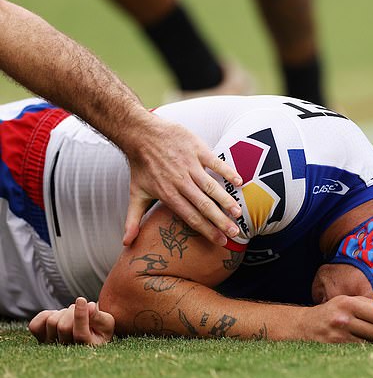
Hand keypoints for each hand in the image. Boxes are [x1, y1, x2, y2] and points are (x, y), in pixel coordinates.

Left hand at [28, 297, 114, 345]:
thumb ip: (99, 316)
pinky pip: (35, 326)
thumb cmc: (100, 328)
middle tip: (81, 307)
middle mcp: (67, 351)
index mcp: (88, 347)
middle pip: (63, 326)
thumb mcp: (107, 322)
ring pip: (52, 323)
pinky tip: (57, 315)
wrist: (89, 333)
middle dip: (73, 310)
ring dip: (63, 312)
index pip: (80, 333)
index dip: (80, 315)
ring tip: (72, 314)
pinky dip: (46, 315)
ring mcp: (52, 346)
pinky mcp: (40, 339)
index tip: (82, 299)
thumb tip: (90, 306)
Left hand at [122, 116, 242, 246]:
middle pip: (204, 205)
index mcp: (168, 194)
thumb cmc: (140, 166)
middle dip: (220, 221)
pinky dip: (227, 172)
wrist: (140, 134)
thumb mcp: (136, 194)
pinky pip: (215, 162)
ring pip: (211, 186)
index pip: (190, 217)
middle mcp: (180, 182)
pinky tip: (239, 182)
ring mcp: (189, 165)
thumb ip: (133, 220)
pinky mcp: (196, 149)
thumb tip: (126, 243)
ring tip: (238, 213)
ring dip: (226, 200)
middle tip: (235, 233)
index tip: (220, 241)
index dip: (206, 230)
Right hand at [302, 296, 372, 342]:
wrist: (305, 326)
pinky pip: (362, 351)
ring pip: (372, 343)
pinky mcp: (337, 349)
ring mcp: (340, 336)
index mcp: (348, 303)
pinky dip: (365, 348)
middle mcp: (344, 319)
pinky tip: (360, 343)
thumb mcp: (349, 301)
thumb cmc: (332, 312)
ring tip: (369, 336)